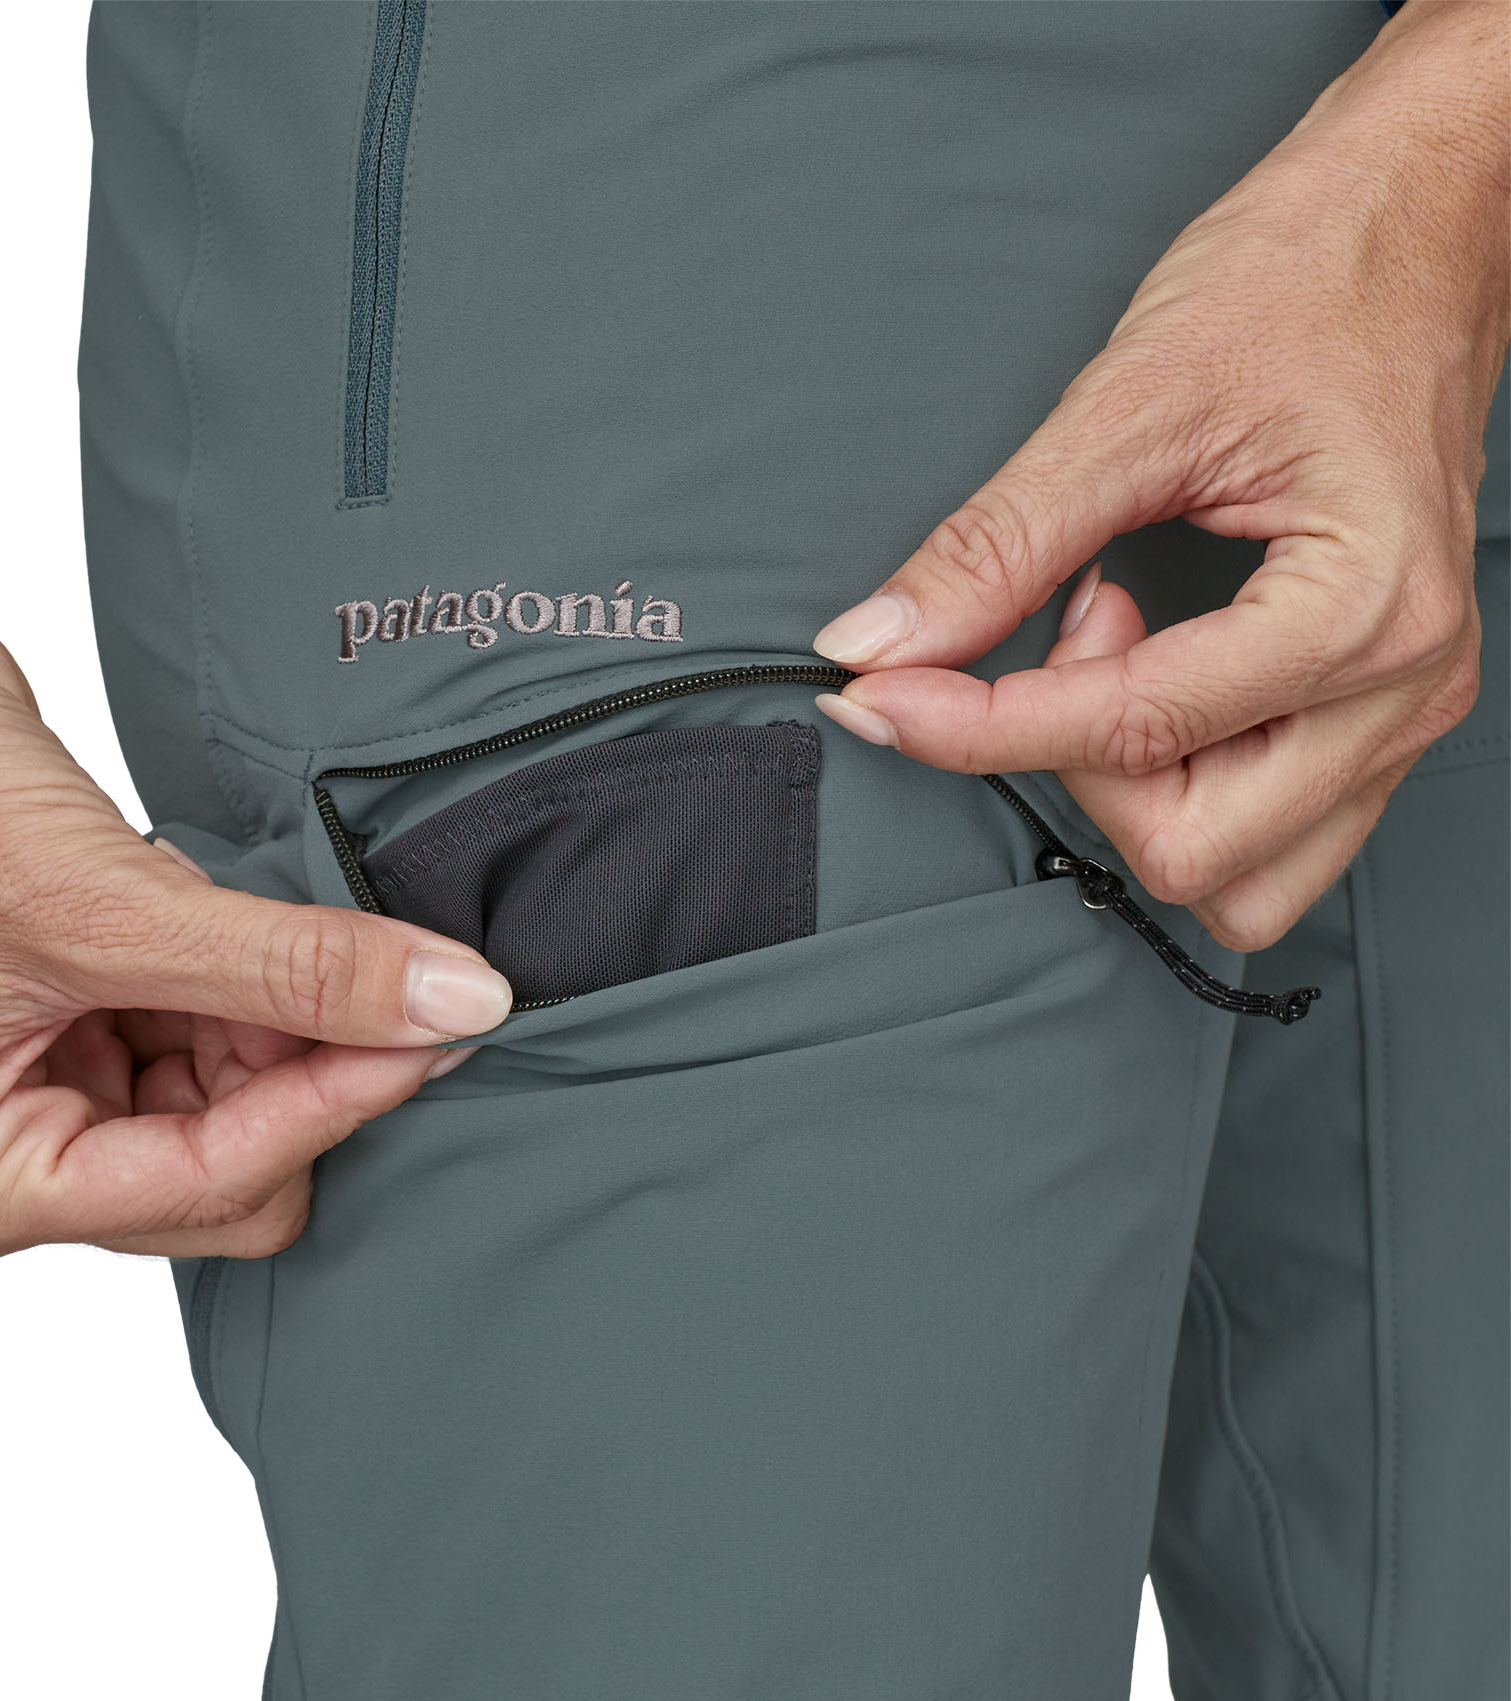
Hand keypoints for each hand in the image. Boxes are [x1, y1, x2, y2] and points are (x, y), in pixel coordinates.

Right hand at [0, 517, 511, 1259]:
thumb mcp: (111, 902)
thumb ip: (294, 967)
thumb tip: (453, 1002)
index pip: (213, 1182)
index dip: (332, 1101)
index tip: (438, 1027)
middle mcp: (21, 1154)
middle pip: (237, 1172)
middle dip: (310, 1077)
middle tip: (389, 981)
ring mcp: (63, 1092)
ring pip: (245, 1110)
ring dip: (298, 1031)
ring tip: (320, 940)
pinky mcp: (104, 1027)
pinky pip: (226, 1045)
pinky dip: (270, 994)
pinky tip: (282, 935)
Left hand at [811, 0, 1507, 950]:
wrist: (1411, 232)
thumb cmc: (1306, 287)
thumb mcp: (1127, 405)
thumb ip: (995, 546)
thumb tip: (881, 642)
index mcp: (1362, 606)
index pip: (1132, 732)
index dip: (975, 727)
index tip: (883, 697)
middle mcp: (1404, 682)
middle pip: (1194, 851)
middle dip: (1083, 771)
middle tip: (1065, 632)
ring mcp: (1401, 710)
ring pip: (1241, 877)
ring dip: (1140, 798)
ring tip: (1121, 659)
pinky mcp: (1376, 711)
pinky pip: (1271, 834)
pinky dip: (1182, 787)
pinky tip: (1157, 678)